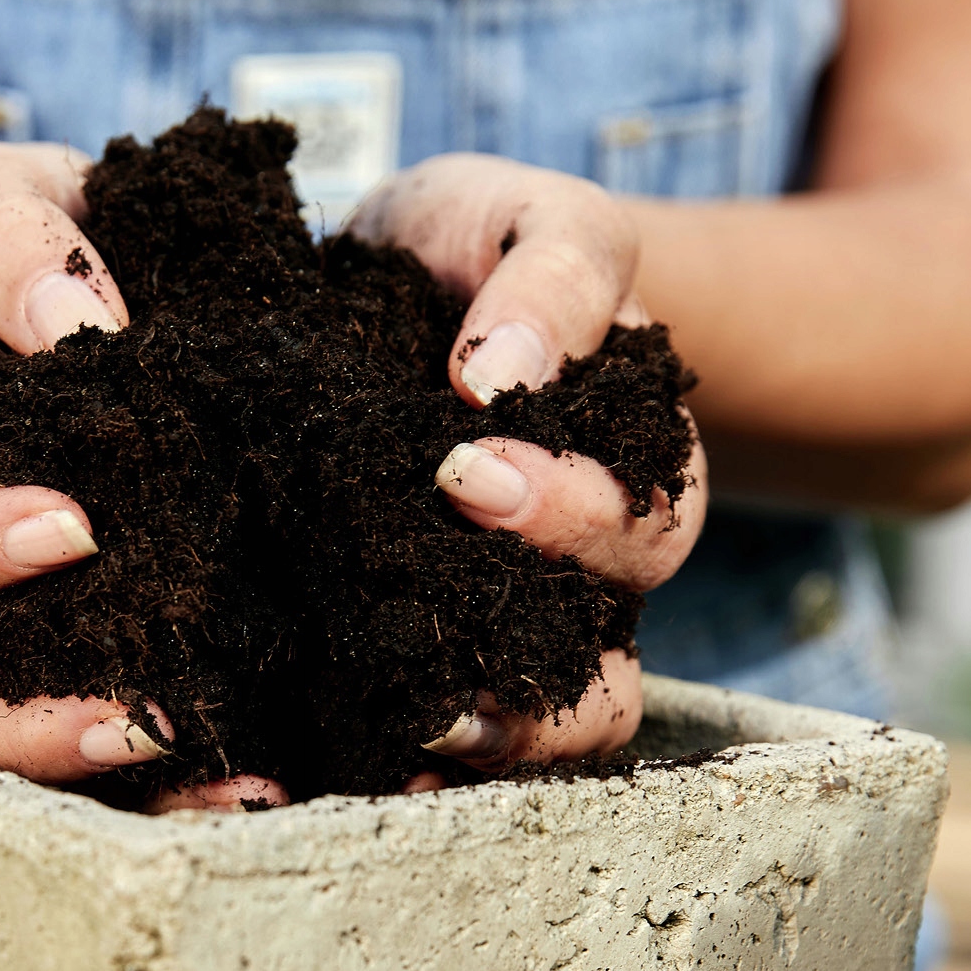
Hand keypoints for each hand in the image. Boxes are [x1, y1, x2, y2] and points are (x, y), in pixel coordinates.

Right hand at [0, 143, 287, 809]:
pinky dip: (197, 763)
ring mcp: (22, 631)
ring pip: (39, 746)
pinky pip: (133, 729)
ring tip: (238, 778)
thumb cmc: (10, 237)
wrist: (66, 278)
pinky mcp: (112, 649)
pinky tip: (277, 768)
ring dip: (132, 773)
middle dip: (37, 726)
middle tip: (147, 715)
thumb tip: (78, 330)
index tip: (72, 526)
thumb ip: (5, 239)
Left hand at [353, 154, 711, 771]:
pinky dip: (389, 755)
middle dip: (533, 656)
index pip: (645, 525)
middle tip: (417, 610)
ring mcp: (499, 627)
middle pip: (606, 667)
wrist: (387, 279)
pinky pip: (424, 734)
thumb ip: (553, 273)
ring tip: (415, 725)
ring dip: (492, 737)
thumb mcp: (530, 214)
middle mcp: (582, 575)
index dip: (567, 514)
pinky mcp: (406, 654)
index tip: (462, 467)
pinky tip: (326, 756)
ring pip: (539, 730)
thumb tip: (503, 373)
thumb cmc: (478, 243)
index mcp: (634, 470)